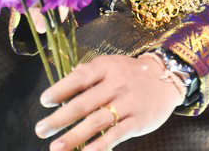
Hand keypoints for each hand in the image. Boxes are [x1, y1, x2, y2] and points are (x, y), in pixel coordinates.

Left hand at [35, 54, 182, 150]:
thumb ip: (88, 73)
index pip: (79, 78)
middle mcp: (115, 85)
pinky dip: (99, 146)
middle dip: (59, 119)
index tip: (45, 101)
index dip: (60, 90)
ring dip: (73, 137)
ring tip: (56, 147)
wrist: (166, 79)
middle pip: (83, 103)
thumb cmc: (131, 74)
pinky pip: (115, 135)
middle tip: (41, 129)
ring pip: (95, 122)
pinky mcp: (137, 121)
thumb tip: (63, 83)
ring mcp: (127, 104)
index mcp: (106, 67)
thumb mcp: (110, 65)